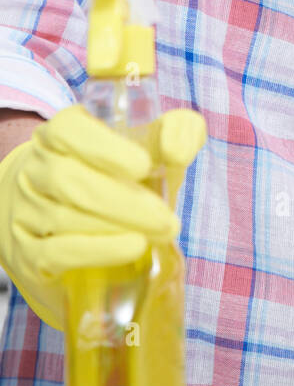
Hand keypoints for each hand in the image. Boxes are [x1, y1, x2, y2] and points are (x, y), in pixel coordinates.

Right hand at [0, 104, 205, 330]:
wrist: (61, 218)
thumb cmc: (116, 174)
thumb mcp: (150, 145)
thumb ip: (177, 131)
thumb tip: (177, 149)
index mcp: (59, 135)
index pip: (67, 130)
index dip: (103, 147)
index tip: (144, 164)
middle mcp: (35, 170)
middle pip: (68, 179)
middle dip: (123, 200)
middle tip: (166, 217)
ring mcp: (25, 213)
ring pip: (62, 217)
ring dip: (116, 226)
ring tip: (160, 232)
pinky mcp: (27, 255)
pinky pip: (55, 252)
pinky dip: (97, 250)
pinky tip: (132, 247)